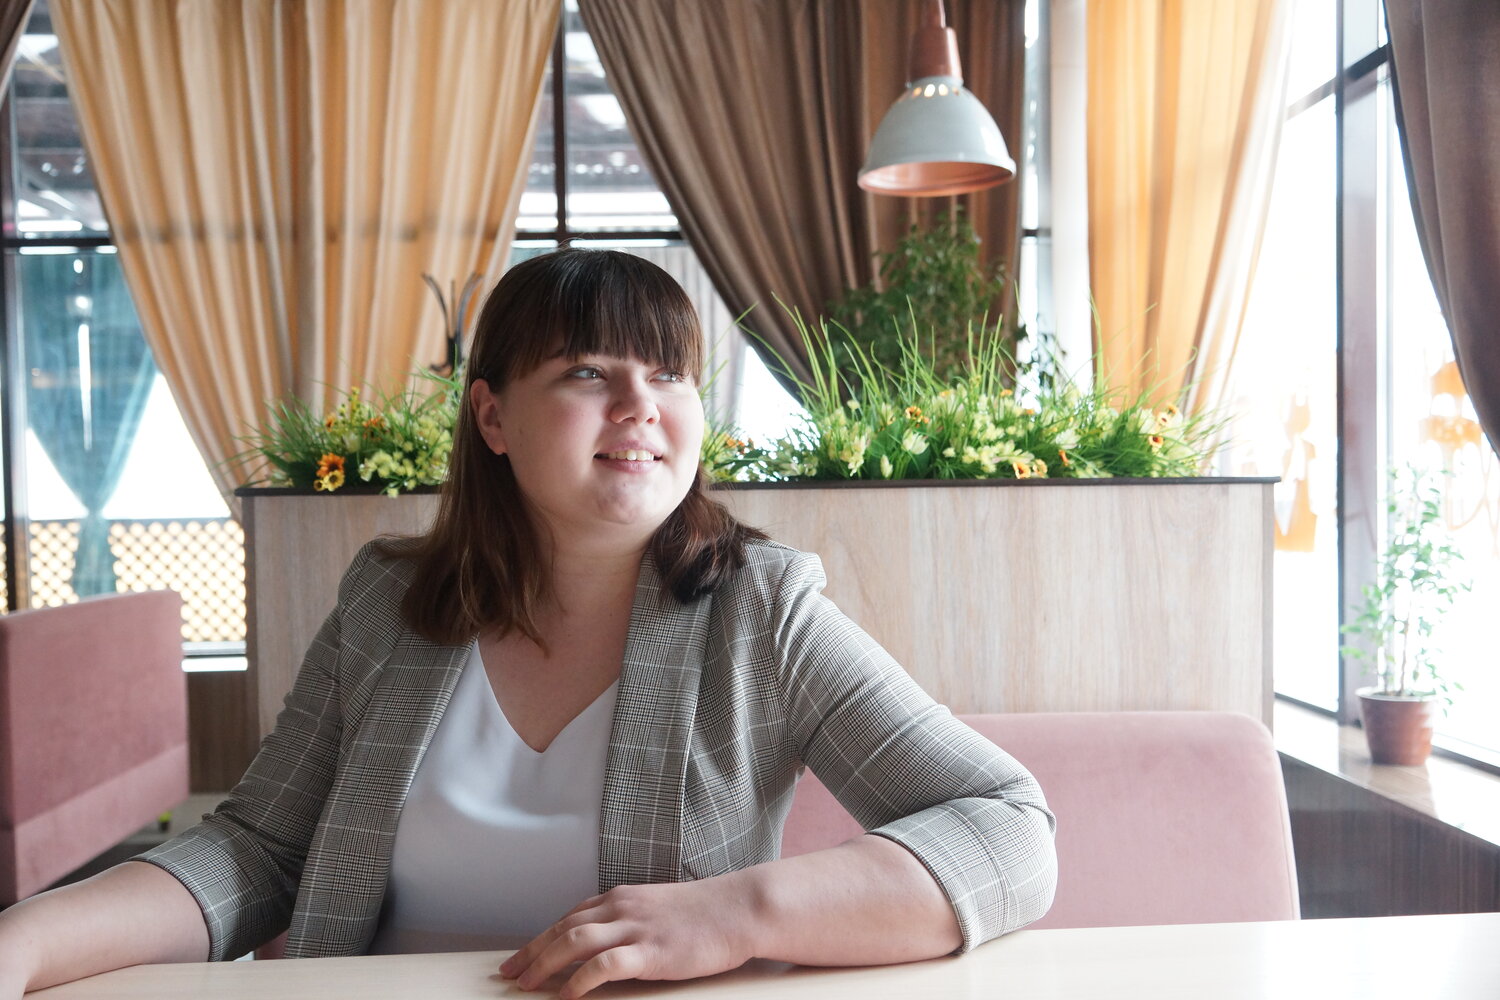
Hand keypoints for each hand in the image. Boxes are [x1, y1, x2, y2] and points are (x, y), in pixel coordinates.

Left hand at [499, 876, 760, 998]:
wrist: (740, 909)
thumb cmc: (705, 914)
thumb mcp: (658, 909)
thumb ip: (630, 921)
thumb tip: (606, 943)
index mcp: (622, 898)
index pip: (569, 917)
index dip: (541, 938)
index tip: (521, 957)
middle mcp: (622, 908)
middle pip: (562, 928)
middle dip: (531, 952)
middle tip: (508, 973)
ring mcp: (636, 928)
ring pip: (574, 941)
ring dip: (544, 963)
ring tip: (526, 984)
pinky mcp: (651, 951)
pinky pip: (604, 965)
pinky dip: (579, 981)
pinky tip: (567, 996)